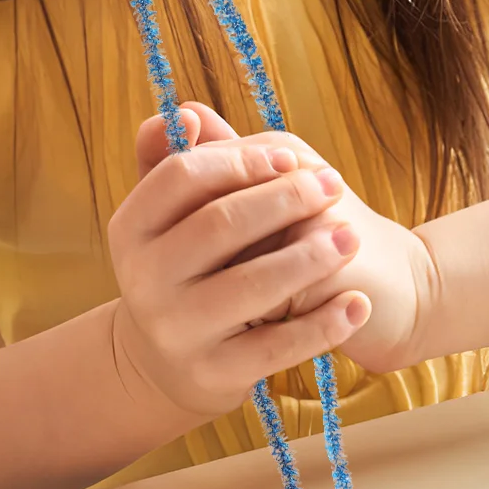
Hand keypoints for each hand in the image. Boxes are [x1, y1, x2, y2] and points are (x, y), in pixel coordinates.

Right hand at [109, 125, 369, 420]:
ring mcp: (176, 330)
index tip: (289, 158)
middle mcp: (143, 281)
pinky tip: (356, 304)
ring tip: (350, 237)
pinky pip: (277, 346)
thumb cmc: (189, 266)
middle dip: (285, 200)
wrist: (175, 360)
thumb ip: (182, 161)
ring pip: (252, 285)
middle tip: (334, 186)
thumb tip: (188, 114)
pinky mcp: (213, 373)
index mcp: (131, 229)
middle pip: (219, 224)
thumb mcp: (174, 217)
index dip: (240, 160)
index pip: (182, 176)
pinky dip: (323, 325)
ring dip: (311, 257)